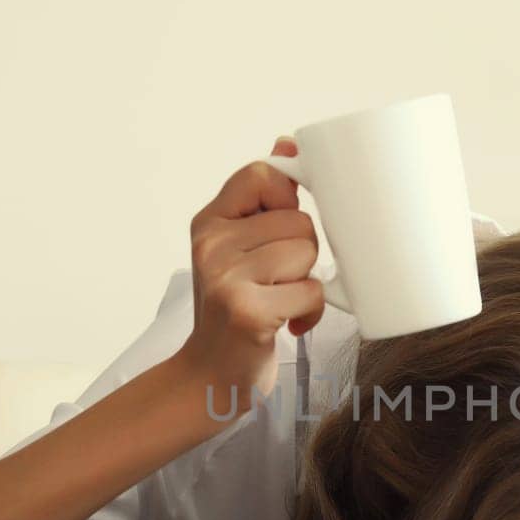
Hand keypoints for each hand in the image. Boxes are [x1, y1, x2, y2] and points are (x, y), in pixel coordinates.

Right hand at [176, 138, 324, 405]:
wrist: (208, 378)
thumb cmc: (235, 312)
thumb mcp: (239, 250)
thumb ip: (263, 201)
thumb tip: (290, 141)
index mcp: (209, 222)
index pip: (263, 174)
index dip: (287, 198)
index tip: (281, 228)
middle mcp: (211, 245)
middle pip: (298, 221)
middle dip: (303, 254)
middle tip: (279, 282)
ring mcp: (226, 278)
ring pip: (307, 252)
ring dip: (307, 282)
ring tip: (283, 302)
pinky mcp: (247, 311)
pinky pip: (310, 290)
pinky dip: (310, 311)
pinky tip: (289, 324)